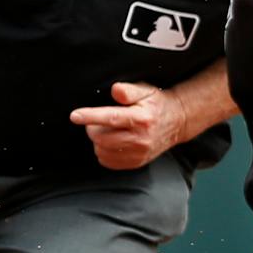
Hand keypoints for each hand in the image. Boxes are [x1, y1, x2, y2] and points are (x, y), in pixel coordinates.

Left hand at [71, 82, 186, 170]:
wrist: (177, 122)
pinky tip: (112, 141)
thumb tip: (115, 90)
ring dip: (98, 141)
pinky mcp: (136, 162)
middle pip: (102, 137)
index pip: (111, 118)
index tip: (75, 116)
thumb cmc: (156, 104)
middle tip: (97, 121)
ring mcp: (139, 153)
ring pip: (102, 151)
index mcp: (141, 118)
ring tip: (108, 130)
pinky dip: (104, 151)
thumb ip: (128, 90)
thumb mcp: (145, 90)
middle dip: (93, 128)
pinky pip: (108, 161)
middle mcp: (140, 138)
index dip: (90, 116)